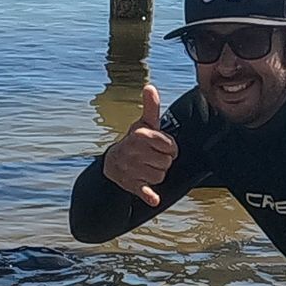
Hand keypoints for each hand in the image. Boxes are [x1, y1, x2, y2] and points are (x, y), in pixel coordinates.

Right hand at [101, 84, 176, 208]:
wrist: (113, 163)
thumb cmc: (135, 141)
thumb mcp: (144, 124)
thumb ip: (151, 107)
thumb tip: (150, 86)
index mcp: (140, 135)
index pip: (171, 147)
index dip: (169, 148)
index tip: (160, 146)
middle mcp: (134, 151)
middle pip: (167, 162)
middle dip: (163, 161)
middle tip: (151, 157)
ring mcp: (132, 168)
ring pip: (161, 176)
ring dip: (156, 174)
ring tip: (145, 167)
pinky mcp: (131, 184)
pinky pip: (144, 191)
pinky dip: (149, 195)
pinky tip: (153, 199)